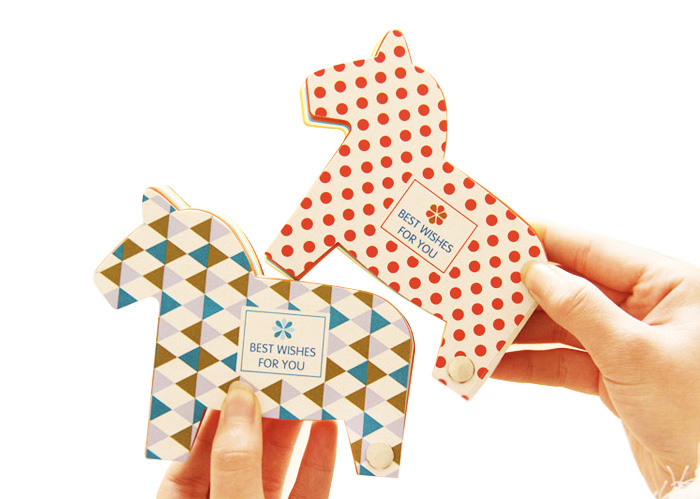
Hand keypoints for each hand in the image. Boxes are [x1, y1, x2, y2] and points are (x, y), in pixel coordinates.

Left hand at [157, 382, 336, 498]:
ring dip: (294, 424)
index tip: (233, 369)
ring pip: (278, 461)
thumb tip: (241, 402)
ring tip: (307, 384)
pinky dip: (321, 453)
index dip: (215, 405)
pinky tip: (329, 425)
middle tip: (276, 368)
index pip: (195, 445)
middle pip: (242, 446)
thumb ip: (235, 461)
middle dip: (260, 406)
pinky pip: (310, 483)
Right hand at [492, 220, 699, 496]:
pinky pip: (562, 361)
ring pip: (561, 326)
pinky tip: (496, 362)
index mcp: (667, 286)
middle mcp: (646, 309)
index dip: (546, 240)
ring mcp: (626, 343)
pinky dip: (530, 363)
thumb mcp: (635, 353)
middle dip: (523, 291)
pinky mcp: (612, 376)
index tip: (503, 233)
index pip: (593, 250)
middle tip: (480, 284)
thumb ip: (582, 309)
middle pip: (571, 288)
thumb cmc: (698, 412)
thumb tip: (536, 273)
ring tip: (478, 326)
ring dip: (519, 331)